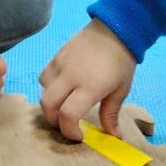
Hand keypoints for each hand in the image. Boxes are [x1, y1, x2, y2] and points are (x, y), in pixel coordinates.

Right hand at [39, 18, 136, 140]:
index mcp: (90, 86)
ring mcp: (61, 64)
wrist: (115, 29)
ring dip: (51, 103)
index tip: (79, 136)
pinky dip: (49, 87)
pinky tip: (62, 87)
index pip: (68, 114)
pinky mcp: (56, 56)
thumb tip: (114, 136)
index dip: (69, 130)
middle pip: (48, 105)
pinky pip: (44, 76)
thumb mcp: (122, 90)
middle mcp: (71, 76)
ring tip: (64, 105)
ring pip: (44, 90)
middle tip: (67, 125)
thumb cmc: (122, 61)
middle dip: (54, 121)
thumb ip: (111, 113)